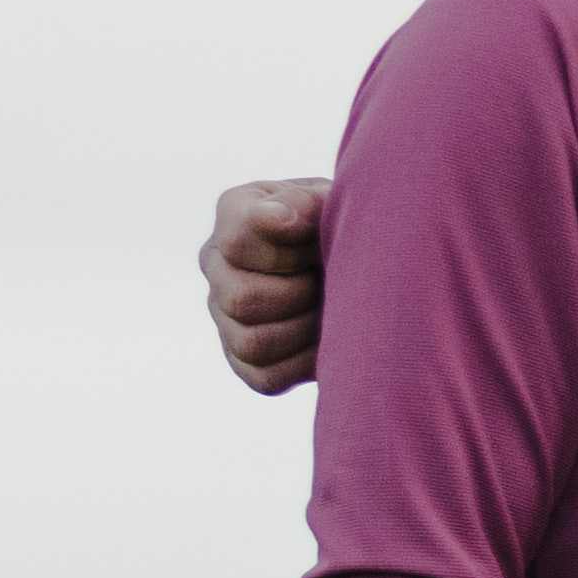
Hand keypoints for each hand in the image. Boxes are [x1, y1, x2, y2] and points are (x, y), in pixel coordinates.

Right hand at [205, 175, 333, 396]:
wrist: (360, 262)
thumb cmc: (345, 225)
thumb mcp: (333, 201)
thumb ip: (306, 202)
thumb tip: (278, 217)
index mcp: (235, 213)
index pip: (237, 239)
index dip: (289, 248)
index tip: (318, 241)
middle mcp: (217, 263)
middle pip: (242, 299)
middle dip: (301, 294)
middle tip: (329, 280)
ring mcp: (224, 314)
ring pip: (253, 343)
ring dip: (306, 329)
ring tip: (331, 307)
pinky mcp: (245, 360)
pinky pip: (267, 376)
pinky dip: (306, 362)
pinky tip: (328, 337)